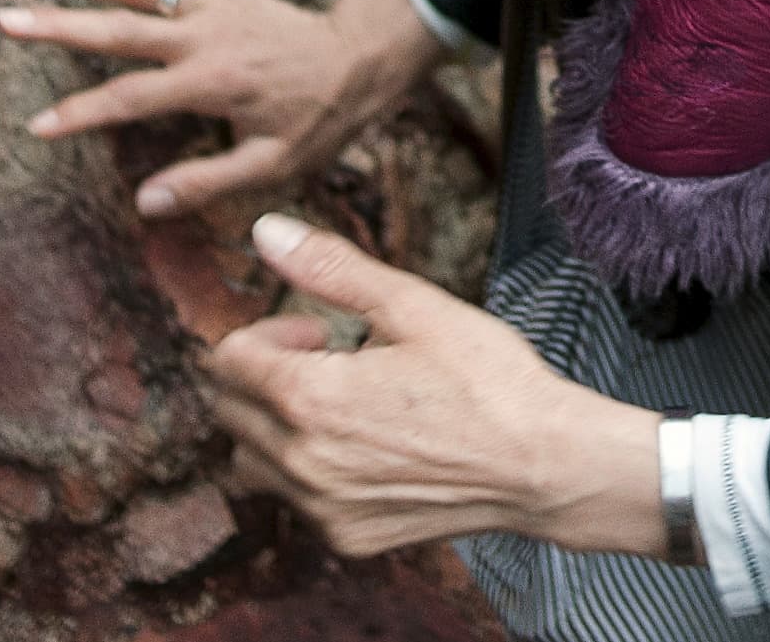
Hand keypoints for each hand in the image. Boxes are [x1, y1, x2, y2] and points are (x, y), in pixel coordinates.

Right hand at [1, 0, 442, 217]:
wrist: (355, 59)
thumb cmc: (312, 118)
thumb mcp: (273, 163)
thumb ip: (209, 181)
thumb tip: (144, 202)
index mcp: (214, 81)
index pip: (134, 98)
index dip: (85, 113)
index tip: (36, 125)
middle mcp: (206, 35)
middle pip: (122, 29)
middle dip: (62, 27)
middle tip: (7, 21)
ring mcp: (212, 2)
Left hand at [209, 215, 666, 557]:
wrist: (543, 462)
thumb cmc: (488, 379)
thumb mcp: (415, 306)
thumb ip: (331, 268)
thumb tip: (266, 231)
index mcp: (309, 396)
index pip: (227, 360)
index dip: (269, 331)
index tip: (320, 330)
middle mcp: (300, 461)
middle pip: (228, 412)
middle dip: (266, 376)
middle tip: (332, 361)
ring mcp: (321, 507)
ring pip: (250, 463)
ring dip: (276, 429)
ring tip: (342, 408)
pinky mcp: (346, 538)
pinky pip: (295, 503)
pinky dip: (312, 473)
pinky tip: (370, 449)